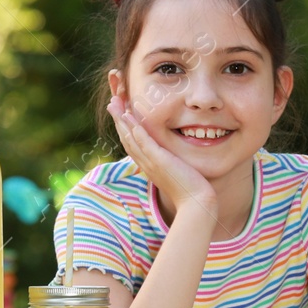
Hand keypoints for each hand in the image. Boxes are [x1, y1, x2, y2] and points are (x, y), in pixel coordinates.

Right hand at [106, 95, 216, 219]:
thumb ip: (173, 164)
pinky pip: (143, 141)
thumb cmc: (191, 191)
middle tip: (112, 104)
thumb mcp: (178, 173)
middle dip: (118, 120)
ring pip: (130, 138)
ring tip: (114, 103)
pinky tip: (129, 115)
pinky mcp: (159, 160)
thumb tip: (176, 159)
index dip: (125, 129)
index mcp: (149, 166)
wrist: (195, 203)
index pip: (133, 145)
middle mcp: (146, 164)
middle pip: (126, 139)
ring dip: (121, 119)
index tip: (122, 114)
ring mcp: (151, 162)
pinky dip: (135, 128)